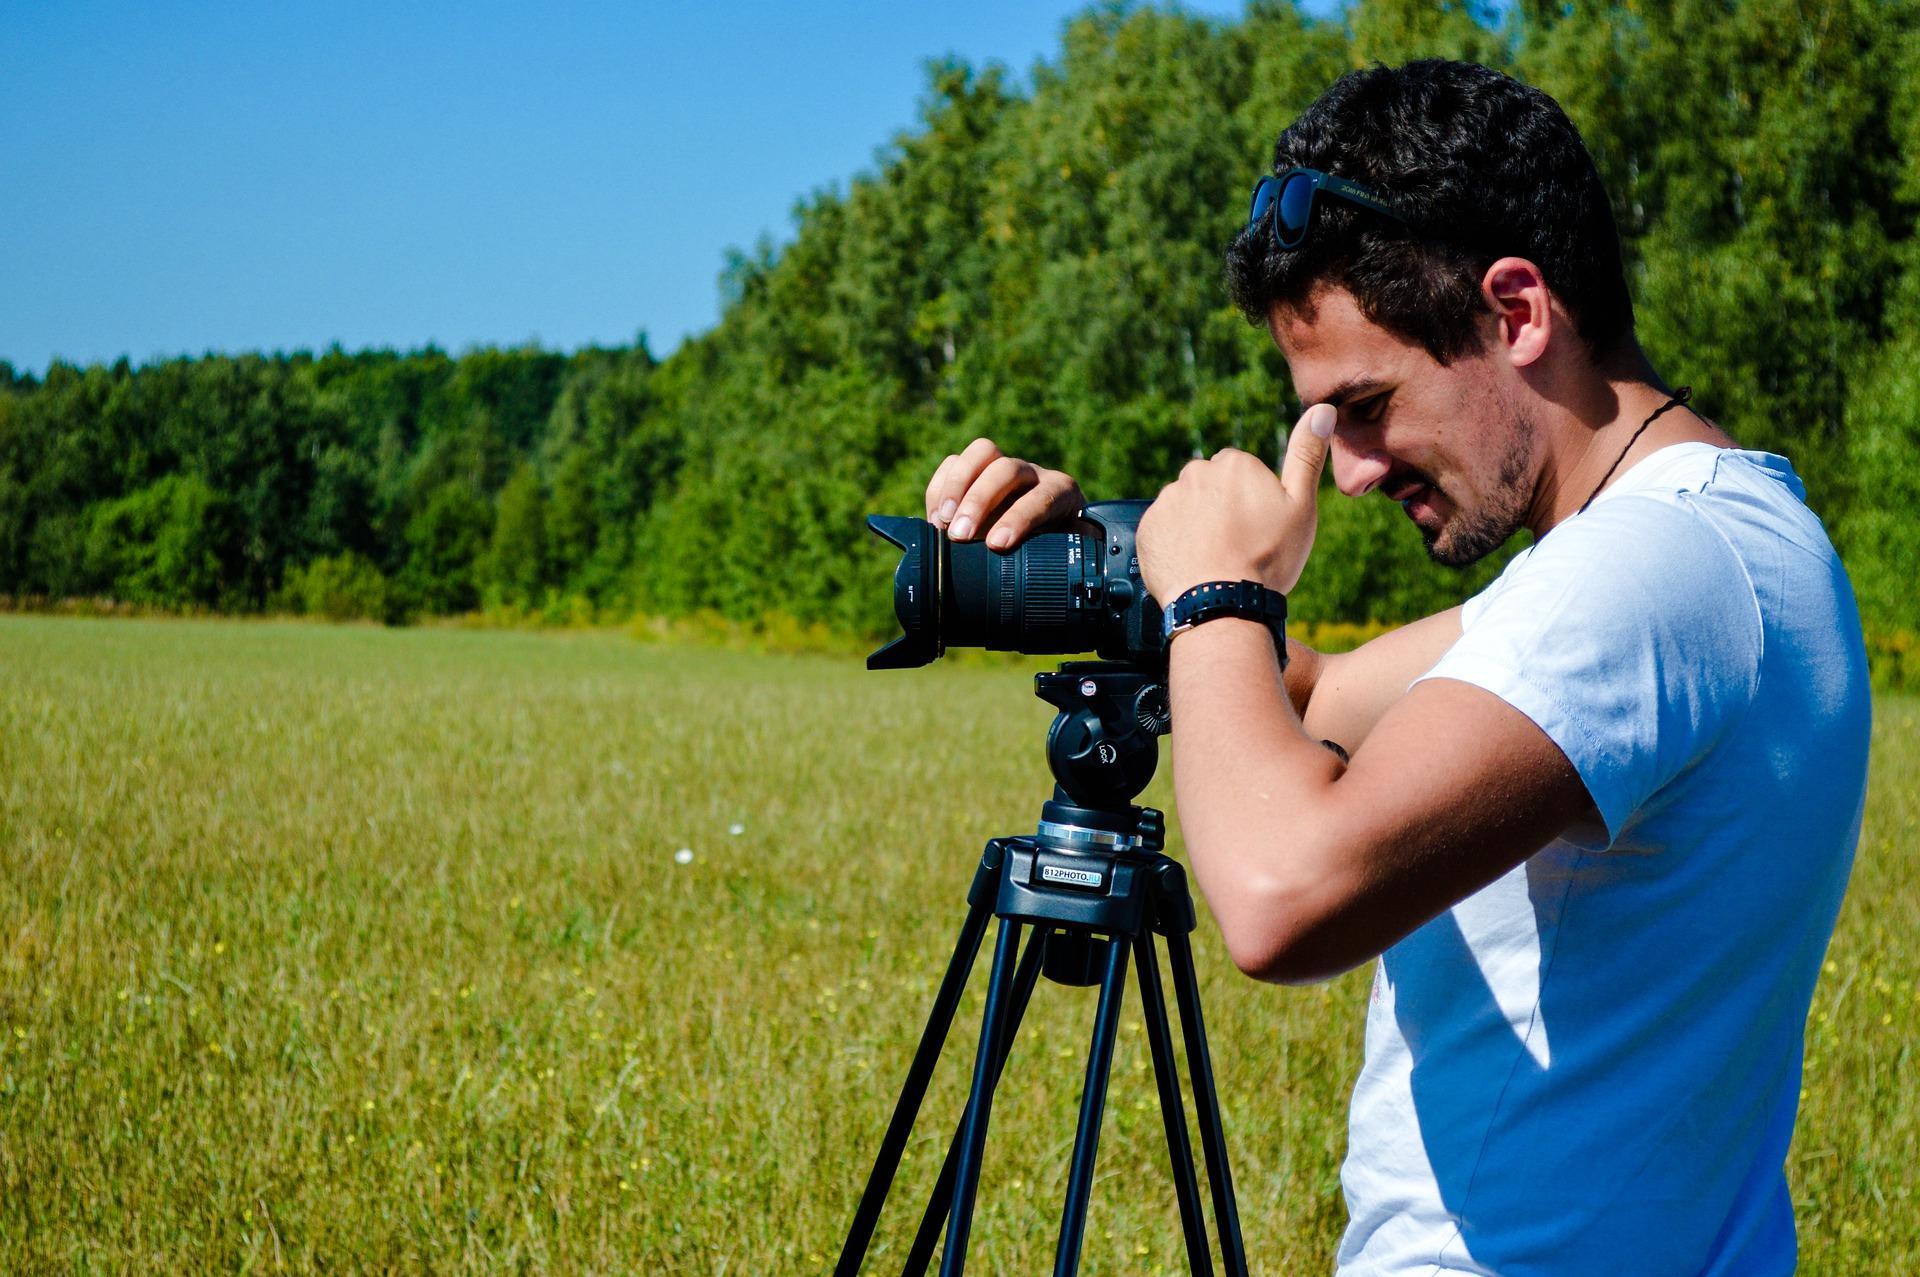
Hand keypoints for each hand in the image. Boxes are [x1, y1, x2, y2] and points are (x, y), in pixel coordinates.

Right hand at [924, 437, 1085, 549]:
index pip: (1042, 496)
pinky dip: (940, 489)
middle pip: (1006, 469)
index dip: (1018, 518)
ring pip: (981, 453)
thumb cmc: (1056, 554)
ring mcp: (1002, 468)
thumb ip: (1054, 561)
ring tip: (942, 523)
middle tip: (960, 535)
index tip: (997, 545)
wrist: (1047, 543)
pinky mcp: (976, 471)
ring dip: (955, 487)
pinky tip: (935, 520)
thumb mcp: (1061, 559)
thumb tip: (1038, 572)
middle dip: (979, 500)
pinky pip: (954, 463)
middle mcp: (1032, 474)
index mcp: (1061, 493)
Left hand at [1137, 403, 1334, 603]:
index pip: (1239, 471)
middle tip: (1236, 544)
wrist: (1222, 604)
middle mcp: (1195, 473)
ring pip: (1185, 507)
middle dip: (1220, 508)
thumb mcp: (1301, 506)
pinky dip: (1174, 543)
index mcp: (1234, 463)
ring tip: (1213, 557)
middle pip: (1209, 486)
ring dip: (1195, 525)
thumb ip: (1307, 455)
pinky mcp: (1146, 527)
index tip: (1257, 527)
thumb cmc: (1266, 558)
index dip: (1251, 500)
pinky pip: (1163, 529)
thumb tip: (1323, 409)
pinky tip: (1192, 563)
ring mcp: (1167, 500)